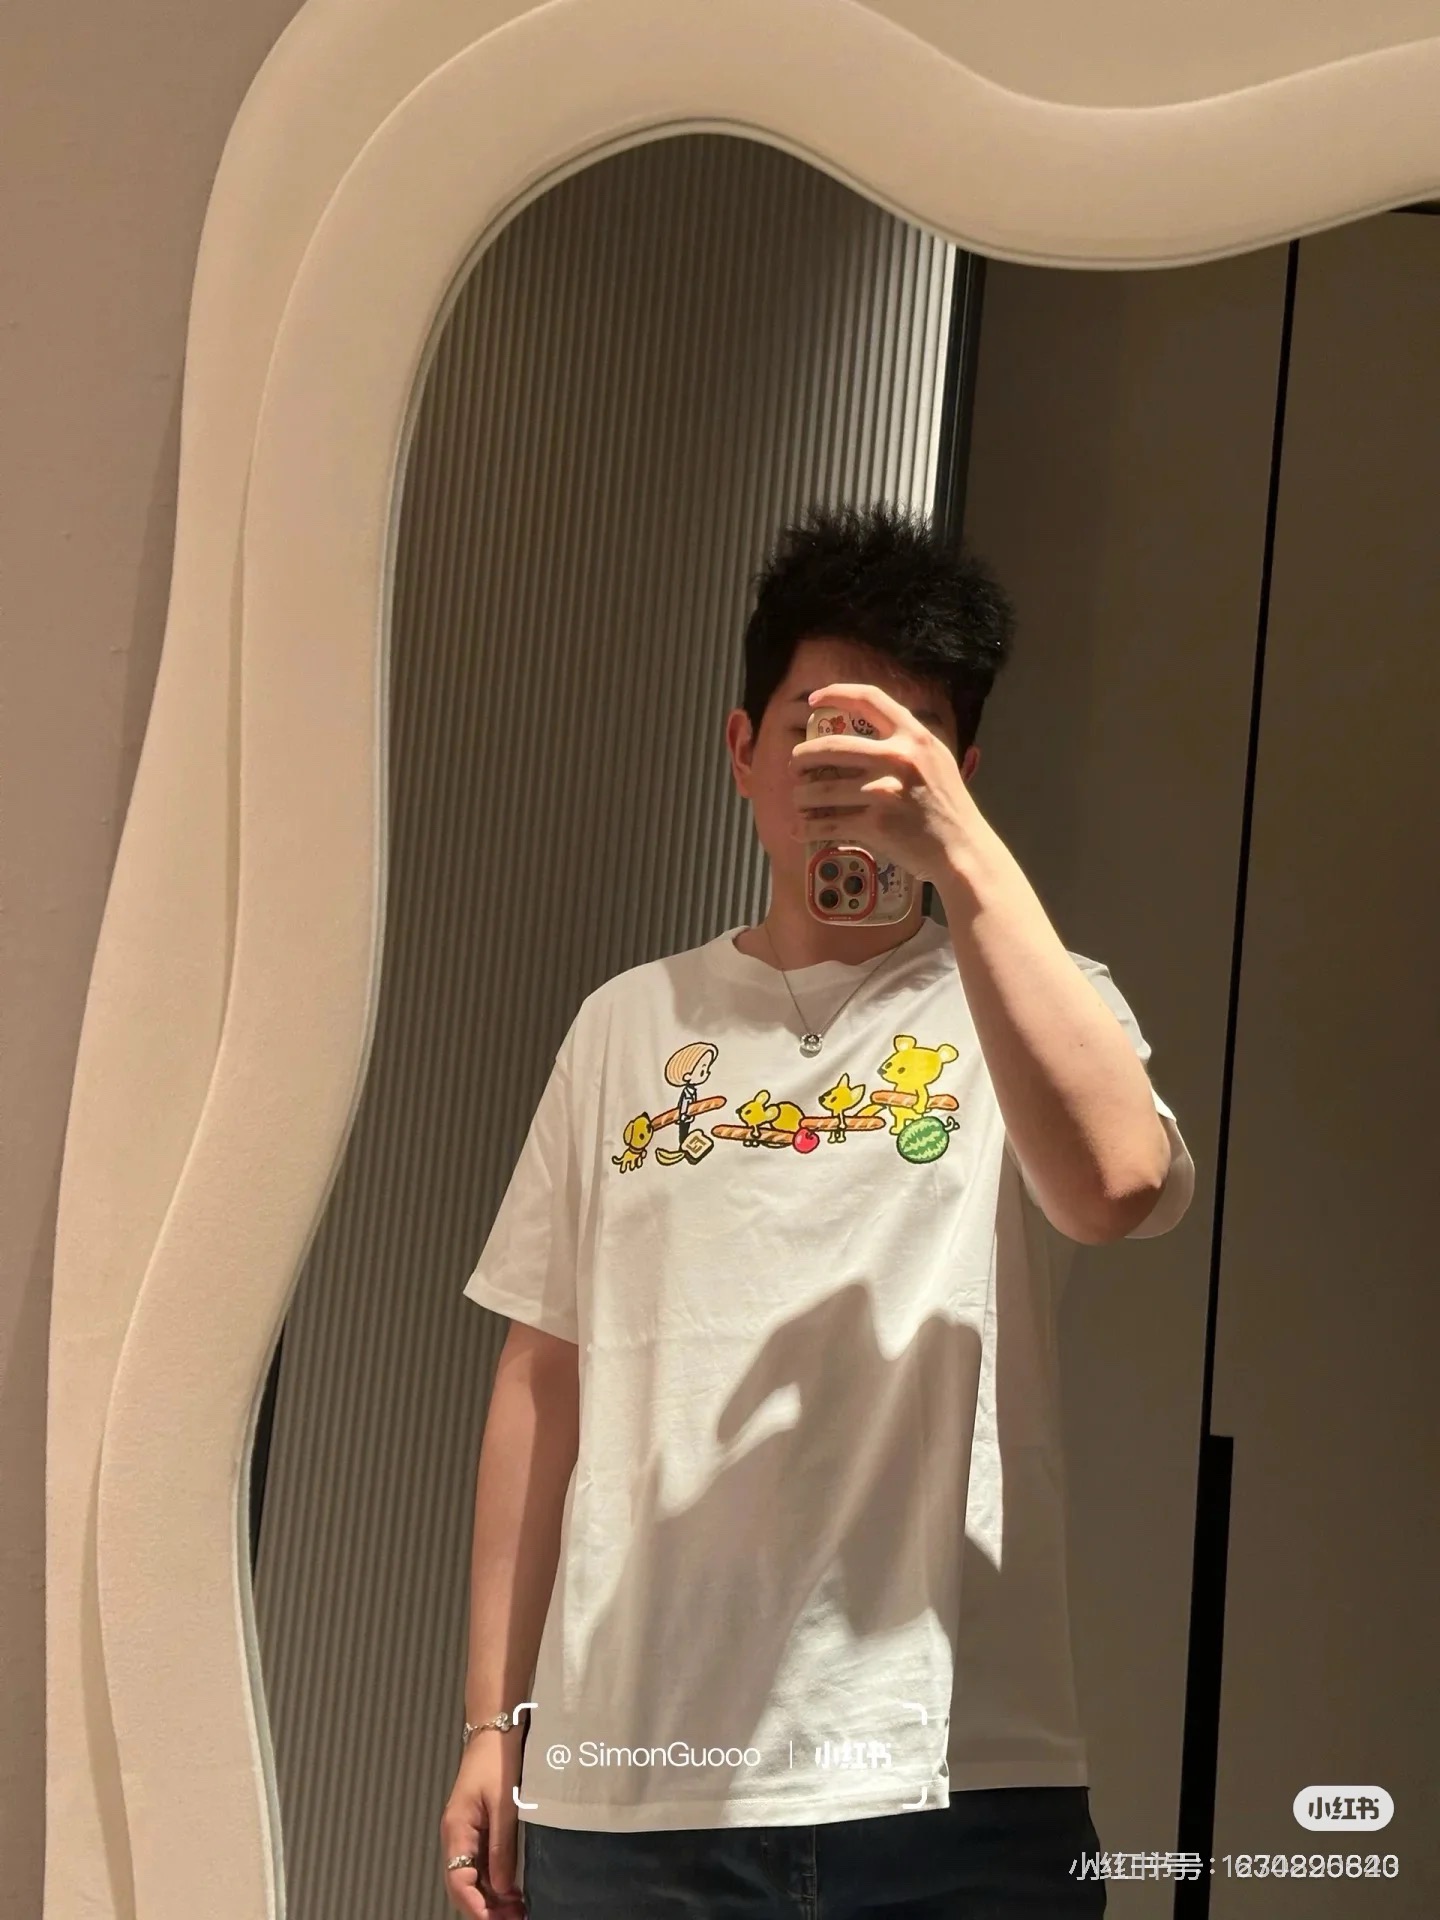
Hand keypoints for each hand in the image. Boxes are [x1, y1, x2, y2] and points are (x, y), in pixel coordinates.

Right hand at [440, 1729, 528, 1915]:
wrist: (496, 1731)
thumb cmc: (497, 1760)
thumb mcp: (504, 1804)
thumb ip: (501, 1847)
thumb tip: (500, 1886)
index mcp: (457, 1830)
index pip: (458, 1881)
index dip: (475, 1907)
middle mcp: (456, 1836)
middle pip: (463, 1885)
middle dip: (485, 1908)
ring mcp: (465, 1833)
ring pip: (472, 1878)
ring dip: (492, 1898)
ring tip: (517, 1912)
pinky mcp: (477, 1829)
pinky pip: (481, 1864)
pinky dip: (495, 1882)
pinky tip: (513, 1892)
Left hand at [790, 684, 981, 883]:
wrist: (962, 849)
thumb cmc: (949, 806)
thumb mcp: (937, 760)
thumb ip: (907, 742)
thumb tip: (867, 730)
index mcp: (914, 737)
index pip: (869, 699)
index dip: (835, 694)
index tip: (812, 701)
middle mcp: (898, 758)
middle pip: (830, 746)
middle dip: (802, 756)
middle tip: (795, 765)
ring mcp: (884, 791)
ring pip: (821, 788)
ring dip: (801, 796)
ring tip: (799, 800)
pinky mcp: (875, 824)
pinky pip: (828, 823)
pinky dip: (808, 828)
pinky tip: (800, 828)